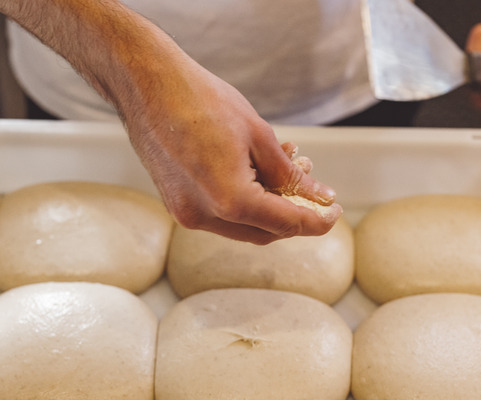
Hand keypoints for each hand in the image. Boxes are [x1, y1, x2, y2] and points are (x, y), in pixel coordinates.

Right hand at [119, 57, 342, 244]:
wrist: (146, 85)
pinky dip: (244, 201)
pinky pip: (221, 215)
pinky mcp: (177, 204)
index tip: (333, 213)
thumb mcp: (258, 134)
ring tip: (284, 168)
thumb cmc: (201, 101)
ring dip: (268, 206)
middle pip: (264, 233)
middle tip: (311, 189)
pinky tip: (255, 171)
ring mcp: (186, 213)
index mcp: (230, 199)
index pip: (286, 224)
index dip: (316, 221)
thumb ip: (289, 174)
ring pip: (242, 227)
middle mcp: (205, 216)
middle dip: (292, 215)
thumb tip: (318, 196)